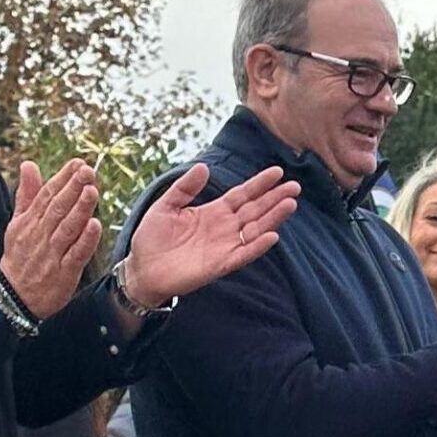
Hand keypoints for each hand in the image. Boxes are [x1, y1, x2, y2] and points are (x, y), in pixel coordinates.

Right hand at [0, 159, 102, 319]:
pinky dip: (85, 240)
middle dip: (73, 188)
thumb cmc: (20, 257)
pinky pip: (75, 254)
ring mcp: (52, 254)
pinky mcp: (63, 272)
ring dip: (80, 209)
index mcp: (30, 221)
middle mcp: (40, 235)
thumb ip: (27, 194)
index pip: (47, 195)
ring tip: (92, 191)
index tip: (78, 163)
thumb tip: (28, 165)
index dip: (63, 178)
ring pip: (67, 228)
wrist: (13, 296)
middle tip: (87, 170)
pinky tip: (95, 226)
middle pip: (58, 208)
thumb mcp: (17, 223)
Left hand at [121, 163, 300, 307]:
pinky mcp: (221, 264)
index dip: (259, 184)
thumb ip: (185, 188)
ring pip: (255, 229)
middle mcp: (224, 228)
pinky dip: (258, 246)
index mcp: (213, 212)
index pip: (242, 195)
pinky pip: (243, 254)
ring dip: (273, 218)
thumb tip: (204, 167)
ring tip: (290, 204)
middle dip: (275, 198)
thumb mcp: (166, 206)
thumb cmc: (152, 238)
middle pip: (255, 210)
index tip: (277, 172)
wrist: (142, 268)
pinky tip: (272, 236)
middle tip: (295, 186)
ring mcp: (225, 246)